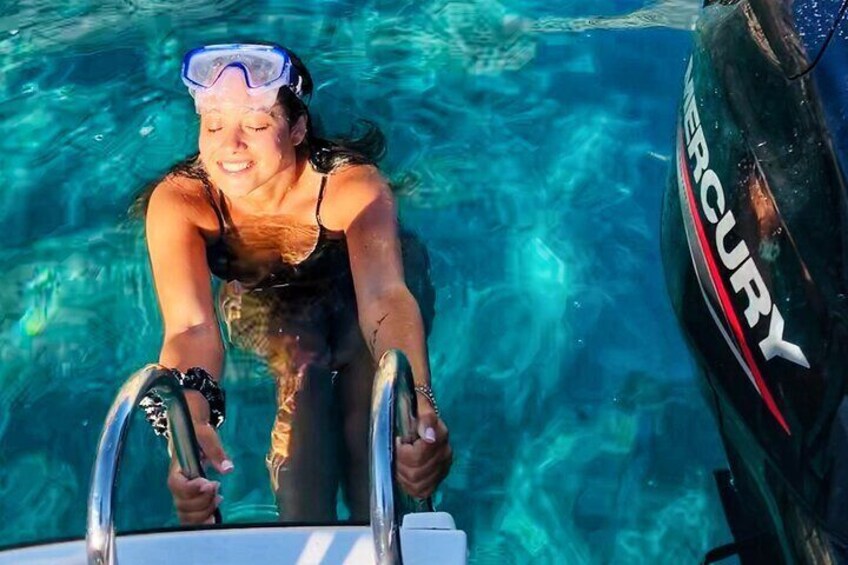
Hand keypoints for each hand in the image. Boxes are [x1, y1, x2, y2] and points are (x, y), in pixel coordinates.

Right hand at [166, 393, 233, 524]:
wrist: (194, 431)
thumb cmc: (198, 431)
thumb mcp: (207, 435)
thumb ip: (215, 451)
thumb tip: (227, 469)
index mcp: (177, 467)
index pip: (176, 485)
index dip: (191, 489)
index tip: (209, 483)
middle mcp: (178, 483)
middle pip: (181, 504)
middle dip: (202, 501)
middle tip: (218, 488)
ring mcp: (183, 493)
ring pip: (185, 514)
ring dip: (204, 512)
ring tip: (218, 498)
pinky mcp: (191, 499)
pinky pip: (191, 518)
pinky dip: (202, 521)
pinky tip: (215, 514)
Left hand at [395, 408, 451, 498]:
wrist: (423, 414)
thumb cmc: (417, 409)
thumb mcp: (419, 404)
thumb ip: (425, 418)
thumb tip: (428, 437)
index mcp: (441, 435)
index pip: (419, 455)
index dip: (403, 452)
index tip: (398, 441)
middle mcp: (445, 454)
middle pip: (416, 473)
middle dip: (401, 464)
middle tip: (397, 451)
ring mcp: (443, 467)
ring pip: (418, 484)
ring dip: (403, 475)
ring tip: (400, 461)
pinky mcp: (438, 477)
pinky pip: (423, 491)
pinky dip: (410, 486)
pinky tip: (405, 474)